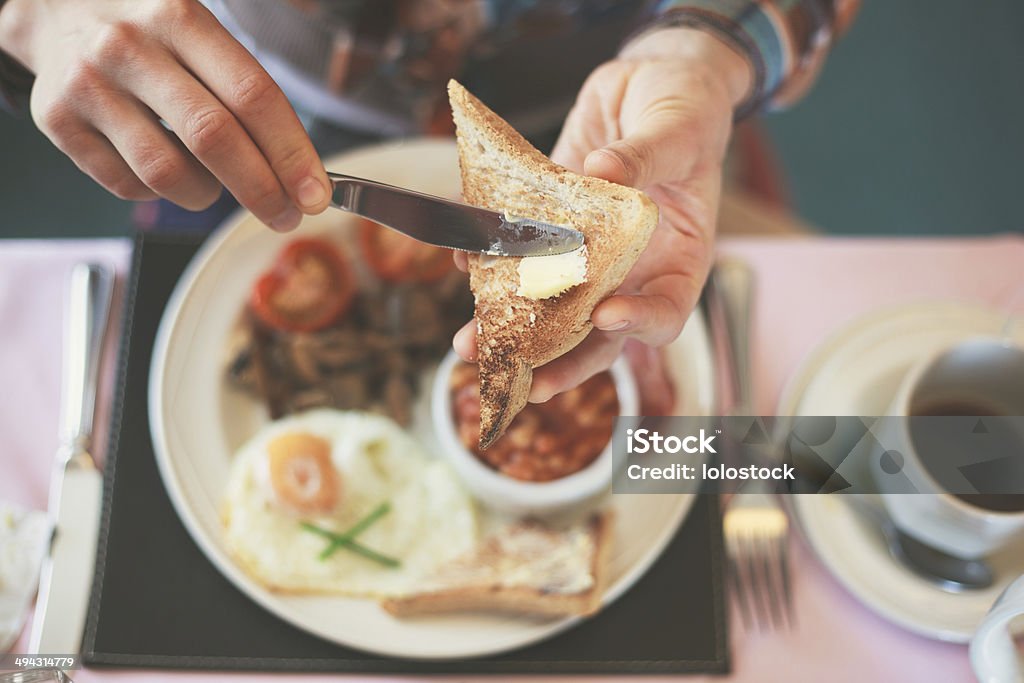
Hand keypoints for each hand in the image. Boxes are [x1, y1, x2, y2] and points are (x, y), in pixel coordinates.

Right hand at [0, 0, 330, 230]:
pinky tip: (165, 170)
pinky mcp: (57, 119)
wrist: (50, 4)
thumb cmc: (148, 29)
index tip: (315, 194)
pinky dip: (158, 192)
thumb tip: (301, 173)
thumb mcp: (198, 29)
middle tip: (286, 215)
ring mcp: (89, 84)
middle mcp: (130, 47)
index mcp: (180, 17)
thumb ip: (246, 90)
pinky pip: (126, 185)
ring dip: (206, 195)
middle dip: (262, 190)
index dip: (291, 153)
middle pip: (213, 139)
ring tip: (214, 186)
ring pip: (166, 173)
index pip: (252, 95)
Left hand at [454, 28, 751, 400]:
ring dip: (510, 327)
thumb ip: (645, 155)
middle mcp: (632, 268)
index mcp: (679, 257)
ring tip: (469, 342)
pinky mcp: (553, 227)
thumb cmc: (686, 107)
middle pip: (598, 333)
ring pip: (552, 305)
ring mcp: (589, 253)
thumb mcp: (678, 127)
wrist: (651, 81)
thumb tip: (604, 172)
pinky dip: (491, 263)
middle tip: (519, 377)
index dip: (639, 323)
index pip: (666, 311)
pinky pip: (522, 254)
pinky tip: (465, 262)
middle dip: (557, 358)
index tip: (606, 315)